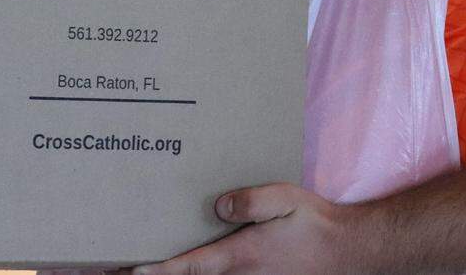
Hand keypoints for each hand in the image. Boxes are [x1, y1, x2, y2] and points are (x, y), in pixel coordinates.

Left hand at [122, 183, 347, 274]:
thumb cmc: (313, 223)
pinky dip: (192, 273)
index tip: (132, 270)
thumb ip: (251, 201)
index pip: (190, 267)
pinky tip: (178, 265)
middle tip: (118, 267)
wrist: (346, 252)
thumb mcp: (285, 199)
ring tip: (140, 266)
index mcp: (242, 256)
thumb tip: (218, 206)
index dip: (159, 271)